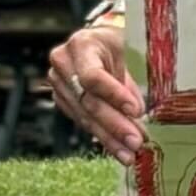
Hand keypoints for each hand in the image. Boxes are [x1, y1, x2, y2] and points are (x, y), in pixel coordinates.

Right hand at [47, 15, 145, 160]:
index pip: (93, 76)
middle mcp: (63, 63)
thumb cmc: (117, 45)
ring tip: (129, 153)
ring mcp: (58, 83)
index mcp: (82, 45)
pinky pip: (83, 122)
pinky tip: (119, 149)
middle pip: (88, 101)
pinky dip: (103, 137)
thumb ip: (131, 82)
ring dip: (109, 138)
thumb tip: (137, 116)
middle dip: (114, 125)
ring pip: (85, 117)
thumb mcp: (128, 53)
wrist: (99, 42)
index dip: (114, 95)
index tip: (136, 111)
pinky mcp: (62, 100)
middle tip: (135, 142)